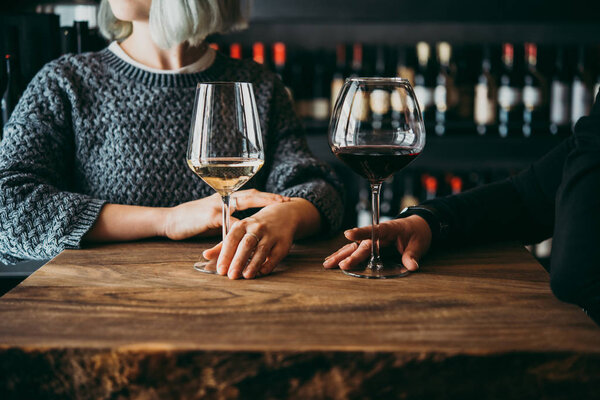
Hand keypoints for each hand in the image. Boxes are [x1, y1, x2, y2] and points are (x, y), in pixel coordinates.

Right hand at [162, 189, 287, 240]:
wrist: (170, 221)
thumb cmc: (193, 220)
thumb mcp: (214, 217)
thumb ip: (229, 218)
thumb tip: (246, 226)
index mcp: (225, 196)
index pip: (251, 193)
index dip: (267, 196)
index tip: (284, 199)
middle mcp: (223, 197)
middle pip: (251, 194)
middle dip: (269, 198)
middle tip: (285, 202)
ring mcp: (217, 205)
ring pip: (242, 206)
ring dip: (258, 211)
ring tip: (272, 218)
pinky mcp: (210, 216)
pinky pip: (228, 223)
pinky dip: (240, 230)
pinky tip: (250, 236)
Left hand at [203, 198, 320, 279]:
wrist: (284, 215)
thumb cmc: (256, 226)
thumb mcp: (239, 231)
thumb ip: (223, 245)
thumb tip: (206, 256)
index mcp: (243, 224)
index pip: (231, 239)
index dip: (225, 255)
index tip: (220, 269)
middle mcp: (257, 228)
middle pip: (246, 244)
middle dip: (238, 260)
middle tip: (231, 275)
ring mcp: (271, 235)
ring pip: (261, 250)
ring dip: (253, 263)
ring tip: (246, 276)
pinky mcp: (283, 243)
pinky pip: (275, 255)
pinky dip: (269, 264)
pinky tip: (262, 272)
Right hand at [323, 215, 431, 270]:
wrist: (418, 227)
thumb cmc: (417, 233)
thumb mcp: (419, 244)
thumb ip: (413, 255)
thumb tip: (412, 266)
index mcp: (389, 229)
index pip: (374, 230)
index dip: (361, 232)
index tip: (348, 234)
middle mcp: (377, 234)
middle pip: (360, 244)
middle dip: (348, 254)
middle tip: (337, 264)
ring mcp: (372, 239)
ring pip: (354, 247)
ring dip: (341, 255)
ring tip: (327, 263)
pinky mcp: (371, 245)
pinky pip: (355, 250)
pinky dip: (344, 255)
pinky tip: (333, 259)